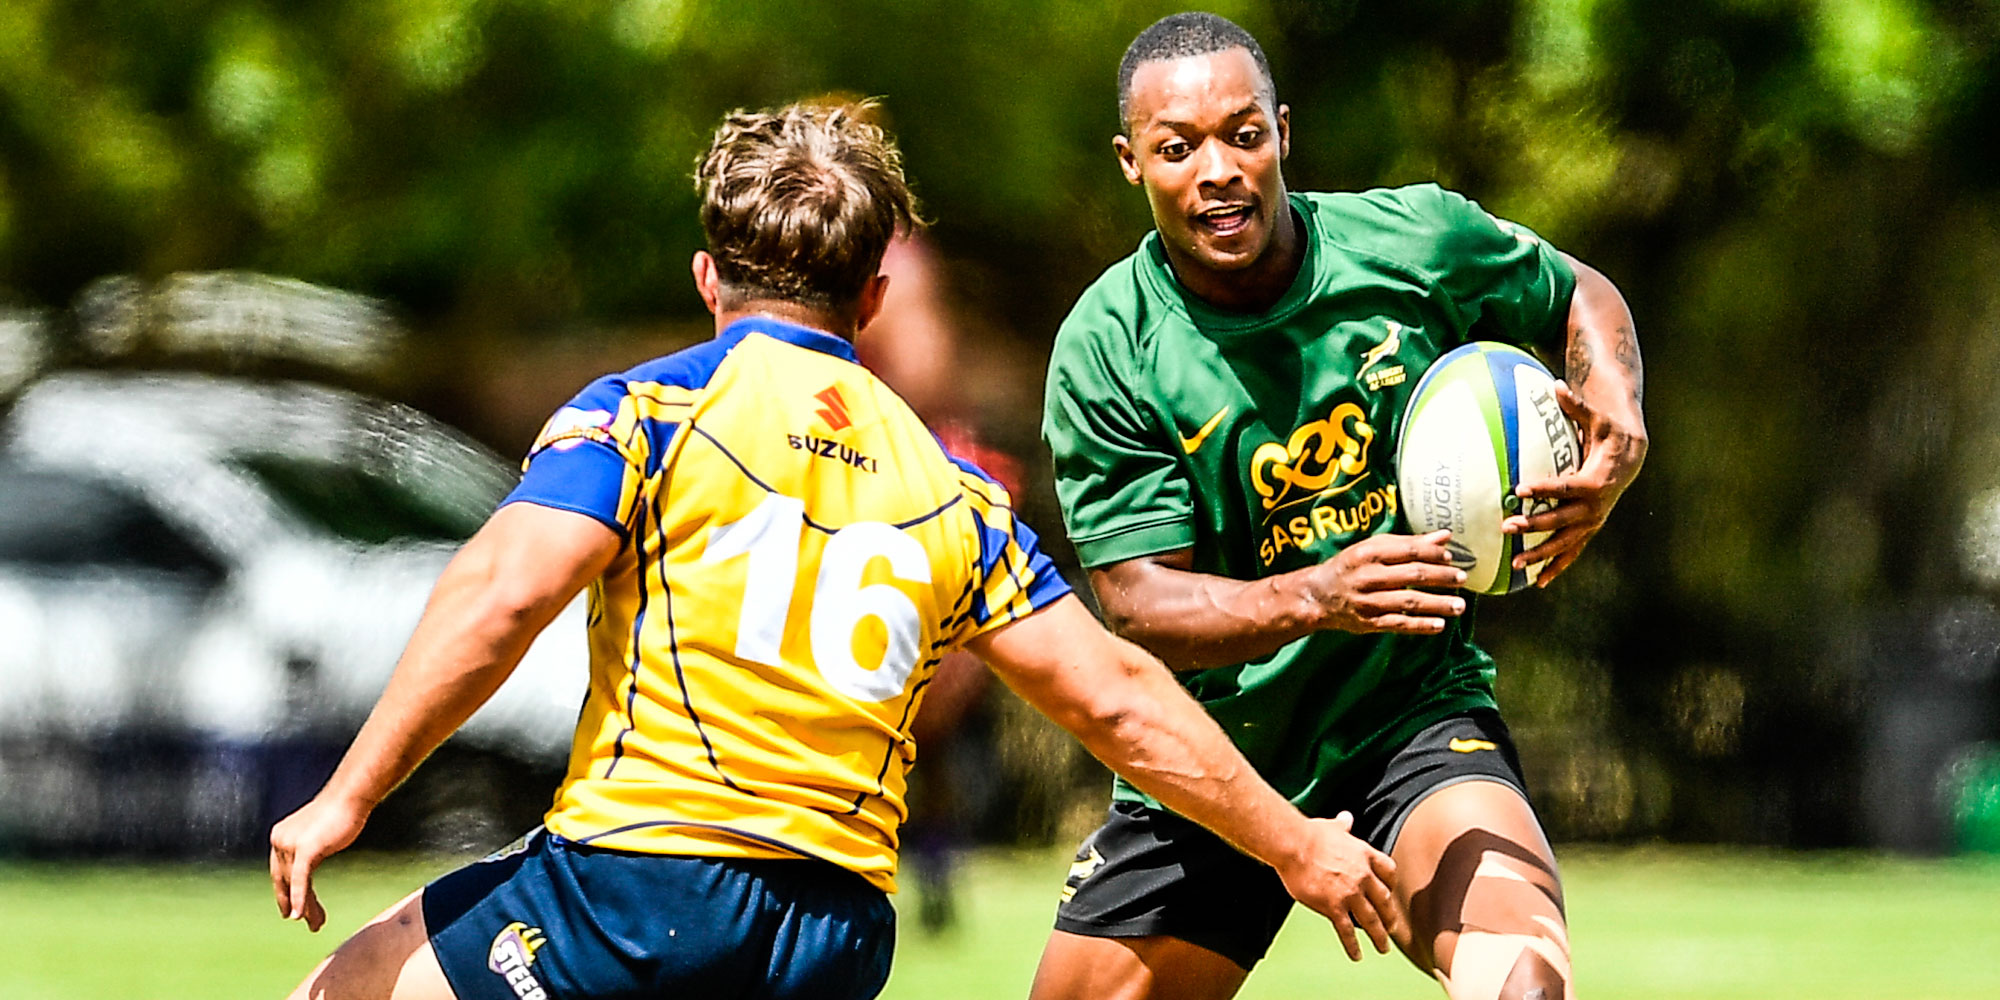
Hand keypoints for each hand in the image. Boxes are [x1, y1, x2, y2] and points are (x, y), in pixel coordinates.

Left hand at [269, 794, 369, 931]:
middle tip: (305, 922)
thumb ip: (309, 846)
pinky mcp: (305, 849)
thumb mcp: (317, 832)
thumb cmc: (340, 810)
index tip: (292, 912)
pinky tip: (300, 915)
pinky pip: (300, 881)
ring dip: (304, 907)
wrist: (349, 796)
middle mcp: (279, 841)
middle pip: (284, 881)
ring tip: (315, 924)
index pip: (280, 872)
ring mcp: (290, 845)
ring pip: (294, 884)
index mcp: (279, 837)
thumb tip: (310, 859)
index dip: (285, 894)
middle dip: (293, 905)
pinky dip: (300, 899)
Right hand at [1273, 811, 1402, 960]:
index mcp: (1365, 855)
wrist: (1294, 845)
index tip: (1389, 894)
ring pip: (1371, 920)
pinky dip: (1353, 945)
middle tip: (1391, 929)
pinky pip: (1347, 931)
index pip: (1388, 873)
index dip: (1391, 885)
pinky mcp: (1334, 907)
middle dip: (1390, 917)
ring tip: (1383, 948)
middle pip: (1384, 900)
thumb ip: (1343, 825)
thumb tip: (1346, 817)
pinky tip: (1357, 955)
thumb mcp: (1332, 827)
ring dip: (1379, 936)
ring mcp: (1350, 893)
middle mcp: (1363, 876)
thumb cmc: (1310, 834)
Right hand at [1302, 531, 1465, 633]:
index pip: (1408, 551)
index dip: (1433, 554)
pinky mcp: (1368, 622)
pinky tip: (1439, 625)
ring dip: (1437, 604)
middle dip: (1440, 577)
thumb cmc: (1352, 566)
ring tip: (1460, 606)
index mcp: (1369, 553)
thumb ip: (1410, 543)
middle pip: (1411, 575)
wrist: (1318, 595)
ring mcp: (1367, 601)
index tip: (1452, 558)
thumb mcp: (1375, 548)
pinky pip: (1398, 624)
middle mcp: (1367, 576)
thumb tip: (1446, 536)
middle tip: (1462, 579)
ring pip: (1408, 601)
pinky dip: (1420, 625)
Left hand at [1504, 380, 1646, 585]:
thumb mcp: (1595, 418)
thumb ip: (1575, 406)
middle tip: (1507, 527)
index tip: (1519, 490)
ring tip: (1515, 564)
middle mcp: (1596, 506)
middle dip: (1535, 525)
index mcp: (1595, 480)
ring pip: (1565, 543)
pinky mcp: (1590, 530)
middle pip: (1562, 519)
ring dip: (1541, 555)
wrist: (1631, 457)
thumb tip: (1556, 384)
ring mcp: (1593, 522)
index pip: (1566, 486)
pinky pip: (1572, 552)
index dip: (1544, 489)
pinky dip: (1556, 567)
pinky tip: (1537, 583)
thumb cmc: (1607, 433)